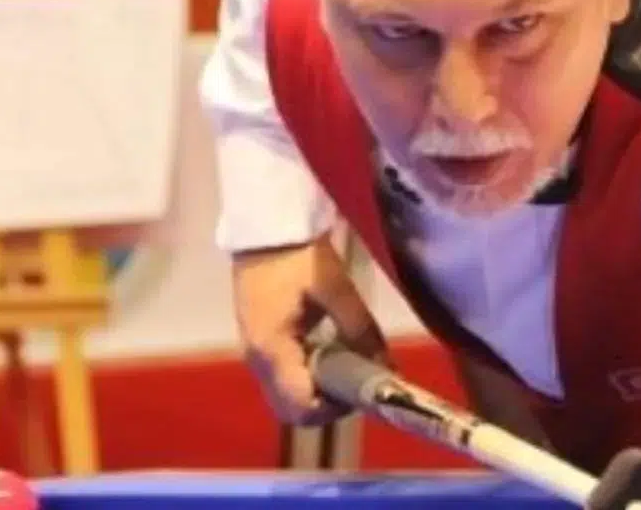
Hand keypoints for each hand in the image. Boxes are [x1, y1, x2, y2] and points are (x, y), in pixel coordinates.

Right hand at [232, 236, 387, 425]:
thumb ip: (360, 330)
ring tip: (346, 363)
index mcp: (273, 349)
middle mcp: (257, 361)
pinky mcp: (259, 344)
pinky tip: (329, 351)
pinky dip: (308, 377)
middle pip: (291, 410)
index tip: (361, 388)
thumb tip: (386, 365)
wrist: (264, 229)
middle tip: (356, 380)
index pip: (301, 405)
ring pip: (286, 397)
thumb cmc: (298, 257)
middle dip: (327, 406)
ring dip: (318, 392)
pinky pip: (283, 378)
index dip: (335, 408)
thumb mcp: (335, 289)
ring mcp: (254, 355)